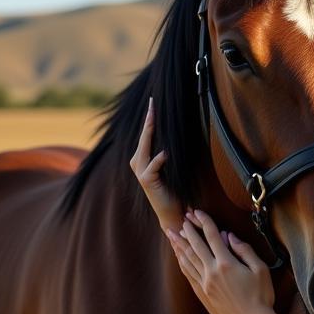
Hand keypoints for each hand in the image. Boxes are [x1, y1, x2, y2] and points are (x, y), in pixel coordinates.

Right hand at [129, 96, 181, 229]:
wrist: (172, 211)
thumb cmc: (174, 188)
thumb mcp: (171, 167)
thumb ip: (168, 152)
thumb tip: (176, 131)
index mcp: (142, 159)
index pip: (146, 135)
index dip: (148, 119)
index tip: (152, 102)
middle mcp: (137, 163)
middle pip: (144, 138)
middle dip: (148, 120)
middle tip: (152, 103)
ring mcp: (140, 172)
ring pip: (145, 147)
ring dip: (150, 132)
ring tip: (153, 117)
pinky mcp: (146, 180)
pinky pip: (154, 165)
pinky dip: (160, 159)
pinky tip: (166, 153)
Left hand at [167, 209, 275, 313]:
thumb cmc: (261, 295)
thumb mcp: (260, 269)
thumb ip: (245, 250)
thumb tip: (229, 236)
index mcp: (227, 263)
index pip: (212, 236)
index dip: (204, 222)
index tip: (197, 212)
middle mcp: (212, 271)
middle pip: (196, 245)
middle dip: (188, 230)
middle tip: (182, 218)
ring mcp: (206, 282)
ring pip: (188, 259)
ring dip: (179, 244)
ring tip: (171, 233)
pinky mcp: (205, 292)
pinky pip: (189, 273)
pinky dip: (182, 261)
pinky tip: (179, 256)